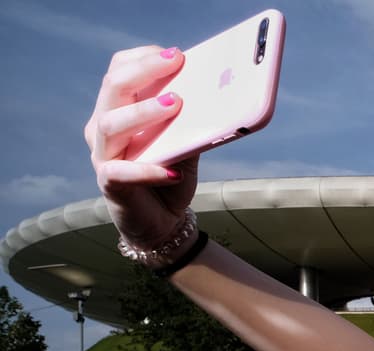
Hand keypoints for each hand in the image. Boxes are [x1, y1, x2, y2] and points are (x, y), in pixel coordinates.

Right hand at [85, 46, 199, 248]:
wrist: (163, 221)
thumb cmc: (171, 175)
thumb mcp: (186, 144)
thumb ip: (192, 122)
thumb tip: (218, 97)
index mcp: (118, 110)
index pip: (118, 71)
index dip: (142, 58)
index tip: (173, 53)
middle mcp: (104, 128)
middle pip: (112, 88)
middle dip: (144, 70)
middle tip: (175, 62)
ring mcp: (103, 155)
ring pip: (111, 124)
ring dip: (144, 111)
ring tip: (176, 103)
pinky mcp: (110, 184)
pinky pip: (121, 172)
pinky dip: (147, 170)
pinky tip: (172, 171)